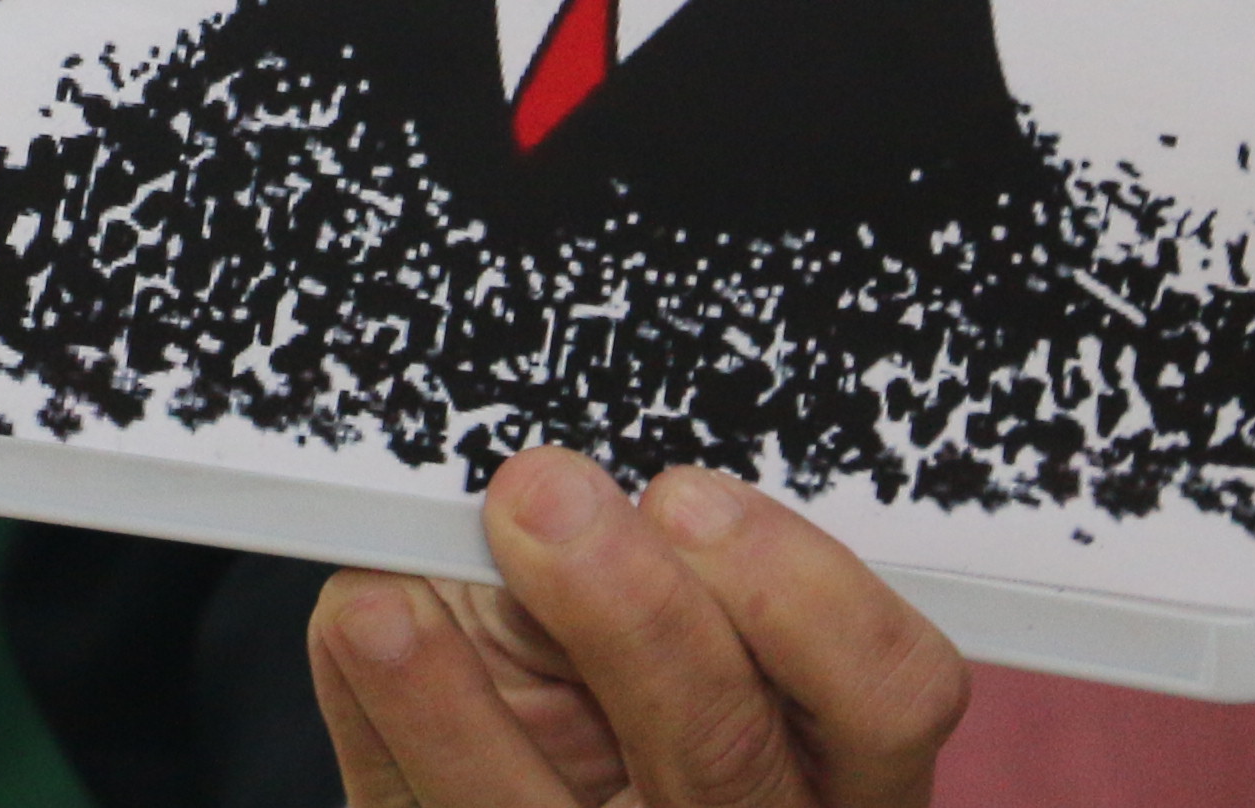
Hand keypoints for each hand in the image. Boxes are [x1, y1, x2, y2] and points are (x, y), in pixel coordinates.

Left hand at [310, 448, 969, 807]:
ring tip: (394, 601)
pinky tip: (363, 633)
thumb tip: (565, 476)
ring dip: (467, 696)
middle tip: (543, 497)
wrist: (527, 784)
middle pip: (725, 752)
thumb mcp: (673, 616)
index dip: (803, 598)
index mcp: (837, 758)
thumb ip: (651, 551)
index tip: (688, 499)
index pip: (890, 693)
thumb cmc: (628, 670)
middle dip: (631, 613)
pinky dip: (388, 719)